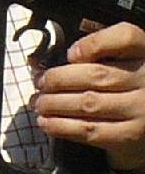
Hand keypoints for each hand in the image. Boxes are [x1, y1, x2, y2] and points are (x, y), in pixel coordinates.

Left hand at [32, 22, 144, 173]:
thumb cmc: (127, 86)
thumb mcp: (121, 60)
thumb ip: (94, 53)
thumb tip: (40, 62)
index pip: (125, 37)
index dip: (93, 44)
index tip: (70, 53)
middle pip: (97, 74)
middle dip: (59, 79)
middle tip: (40, 83)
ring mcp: (141, 109)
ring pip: (89, 103)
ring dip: (55, 104)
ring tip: (39, 103)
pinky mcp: (130, 136)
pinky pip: (90, 130)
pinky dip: (62, 127)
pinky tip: (47, 122)